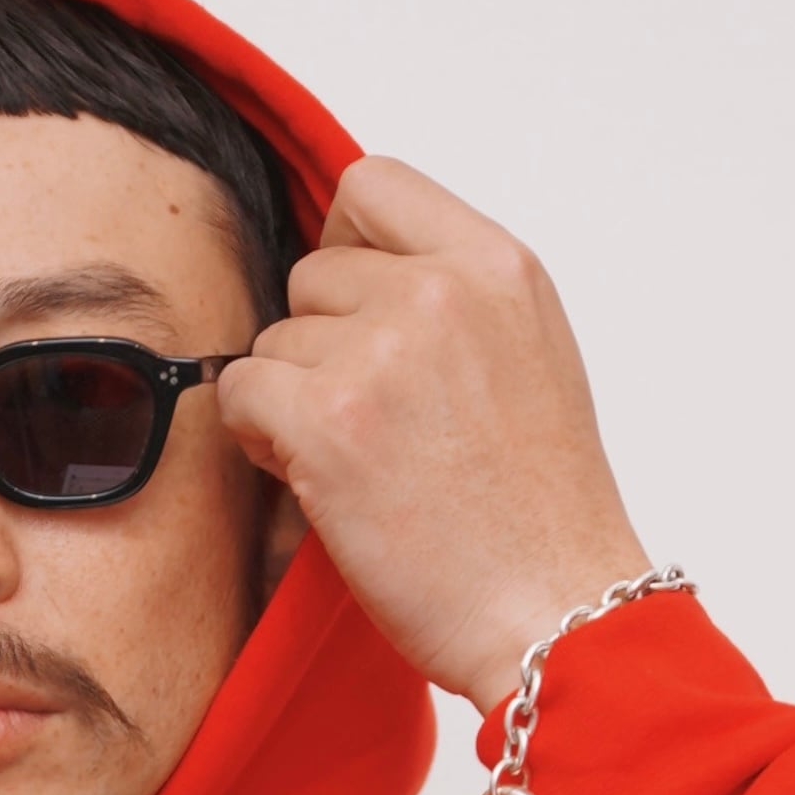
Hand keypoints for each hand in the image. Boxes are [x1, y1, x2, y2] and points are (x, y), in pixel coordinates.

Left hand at [212, 158, 648, 712]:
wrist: (556, 610)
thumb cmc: (541, 512)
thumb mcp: (531, 357)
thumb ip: (455, 299)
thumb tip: (358, 277)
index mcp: (499, 266)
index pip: (373, 184)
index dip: (345, 244)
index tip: (356, 308)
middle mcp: (441, 291)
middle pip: (313, 272)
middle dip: (322, 343)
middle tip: (369, 420)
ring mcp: (383, 352)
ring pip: (274, 339)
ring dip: (293, 400)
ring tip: (361, 464)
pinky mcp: (329, 421)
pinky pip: (238, 392)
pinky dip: (259, 438)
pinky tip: (318, 481)